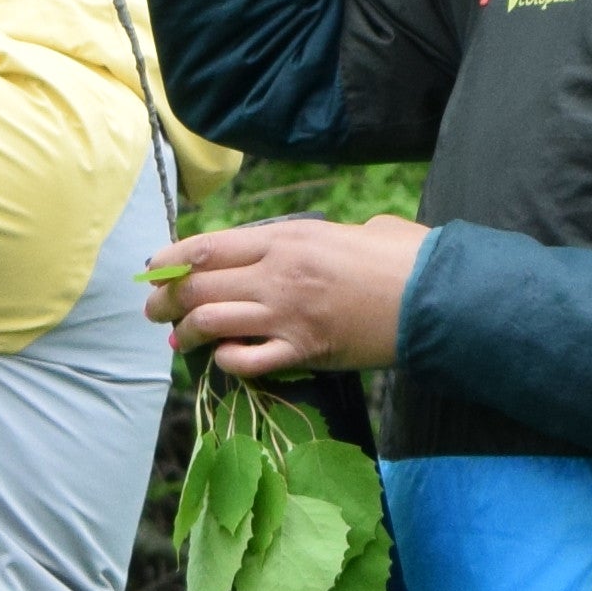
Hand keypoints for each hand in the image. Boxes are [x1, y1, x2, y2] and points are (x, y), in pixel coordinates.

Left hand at [145, 216, 428, 375]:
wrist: (436, 294)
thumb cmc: (405, 256)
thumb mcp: (355, 229)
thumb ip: (320, 238)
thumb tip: (313, 245)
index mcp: (288, 238)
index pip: (206, 247)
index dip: (170, 262)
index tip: (154, 271)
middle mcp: (278, 274)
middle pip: (197, 287)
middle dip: (166, 301)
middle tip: (156, 312)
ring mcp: (288, 314)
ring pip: (211, 323)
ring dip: (187, 334)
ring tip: (181, 340)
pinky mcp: (305, 350)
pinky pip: (246, 361)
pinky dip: (226, 361)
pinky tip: (224, 359)